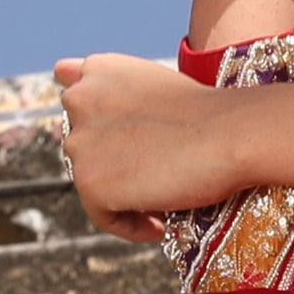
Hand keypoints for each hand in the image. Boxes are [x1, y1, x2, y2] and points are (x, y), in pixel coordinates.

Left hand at [55, 55, 236, 236]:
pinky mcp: (89, 181)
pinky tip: (162, 223)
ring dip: (125, 194)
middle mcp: (80, 98)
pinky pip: (104, 216)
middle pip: (86, 147)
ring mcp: (80, 141)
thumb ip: (109, 83)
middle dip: (116, 162)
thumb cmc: (209, 111)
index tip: (128, 139)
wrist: (233, 133)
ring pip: (94, 182)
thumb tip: (61, 71)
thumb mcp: (156, 81)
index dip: (100, 121)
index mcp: (99, 68)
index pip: (75, 94)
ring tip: (167, 199)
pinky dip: (131, 225)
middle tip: (161, 172)